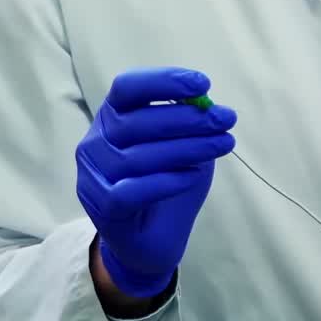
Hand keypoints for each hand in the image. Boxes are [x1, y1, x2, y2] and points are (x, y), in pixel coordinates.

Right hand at [75, 68, 236, 298]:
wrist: (151, 239)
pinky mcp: (102, 208)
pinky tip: (192, 176)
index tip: (203, 84)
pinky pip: (132, 191)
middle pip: (137, 122)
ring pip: (139, 157)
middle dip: (188, 118)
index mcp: (111, 117)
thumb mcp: (184, 145)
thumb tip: (209, 104)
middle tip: (226, 119)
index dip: (163, 81)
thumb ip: (190, 122)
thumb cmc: (166, 181)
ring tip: (223, 144)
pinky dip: (166, 181)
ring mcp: (94, 176)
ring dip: (188, 147)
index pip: (127, 88)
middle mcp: (95, 142)